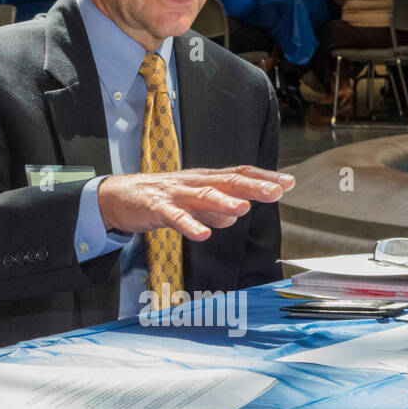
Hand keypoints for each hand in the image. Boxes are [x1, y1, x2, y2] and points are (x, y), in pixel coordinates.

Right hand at [96, 166, 294, 241]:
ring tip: (243, 209)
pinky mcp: (157, 208)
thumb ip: (215, 210)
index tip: (288, 182)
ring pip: (203, 195)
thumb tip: (235, 216)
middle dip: (253, 186)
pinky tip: (202, 235)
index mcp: (205, 180)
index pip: (238, 174)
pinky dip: (189, 225)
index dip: (263, 177)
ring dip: (224, 202)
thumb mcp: (193, 203)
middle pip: (227, 181)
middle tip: (275, 192)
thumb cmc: (160, 197)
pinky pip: (175, 217)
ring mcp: (175, 194)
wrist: (119, 195)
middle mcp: (194, 182)